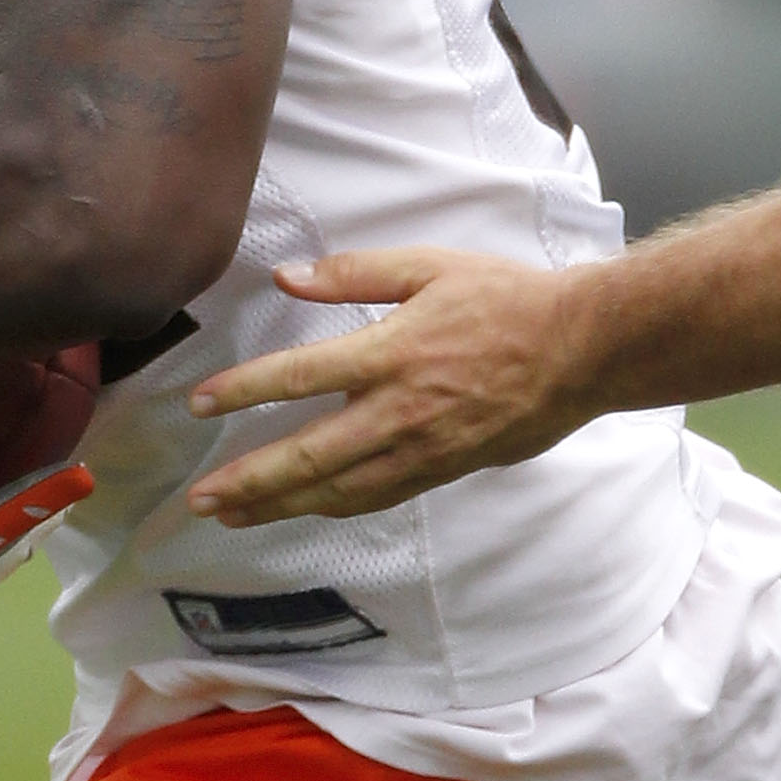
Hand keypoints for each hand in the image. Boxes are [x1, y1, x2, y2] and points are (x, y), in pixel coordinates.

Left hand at [183, 247, 598, 524]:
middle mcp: (399, 410)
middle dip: (248, 481)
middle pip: (308, 456)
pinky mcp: (443, 470)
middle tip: (200, 499)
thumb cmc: (507, 300)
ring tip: (233, 515)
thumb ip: (352, 274)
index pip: (299, 376)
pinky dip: (332, 506)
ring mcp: (422, 449)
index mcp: (390, 352)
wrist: (582, 349)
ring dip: (280, 506)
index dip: (243, 391)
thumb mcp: (428, 266)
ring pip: (338, 490)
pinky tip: (305, 508)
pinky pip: (376, 497)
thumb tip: (284, 277)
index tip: (198, 403)